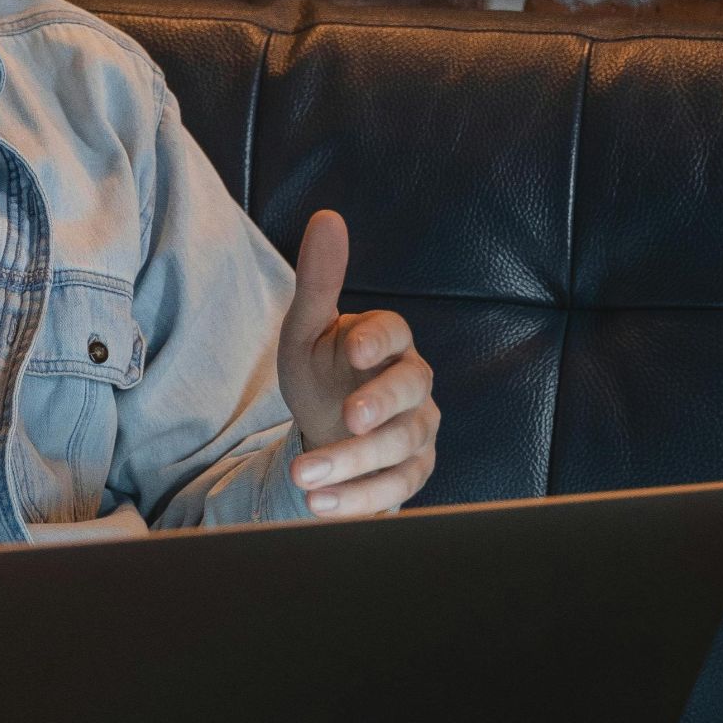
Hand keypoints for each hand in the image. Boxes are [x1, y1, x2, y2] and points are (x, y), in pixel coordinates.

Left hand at [277, 210, 440, 516]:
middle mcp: (412, 386)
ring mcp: (416, 431)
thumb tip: (327, 217)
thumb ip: (320, 282)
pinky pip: (394, 487)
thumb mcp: (308, 331)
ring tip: (306, 477)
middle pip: (409, 392)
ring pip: (400, 447)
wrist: (327, 430)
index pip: (396, 333)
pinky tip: (320, 505)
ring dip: (353, 464)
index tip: (353, 346)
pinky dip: (358, 499)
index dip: (378, 338)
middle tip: (347, 417)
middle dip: (380, 405)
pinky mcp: (410, 472)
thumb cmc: (323, 373)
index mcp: (389, 343)